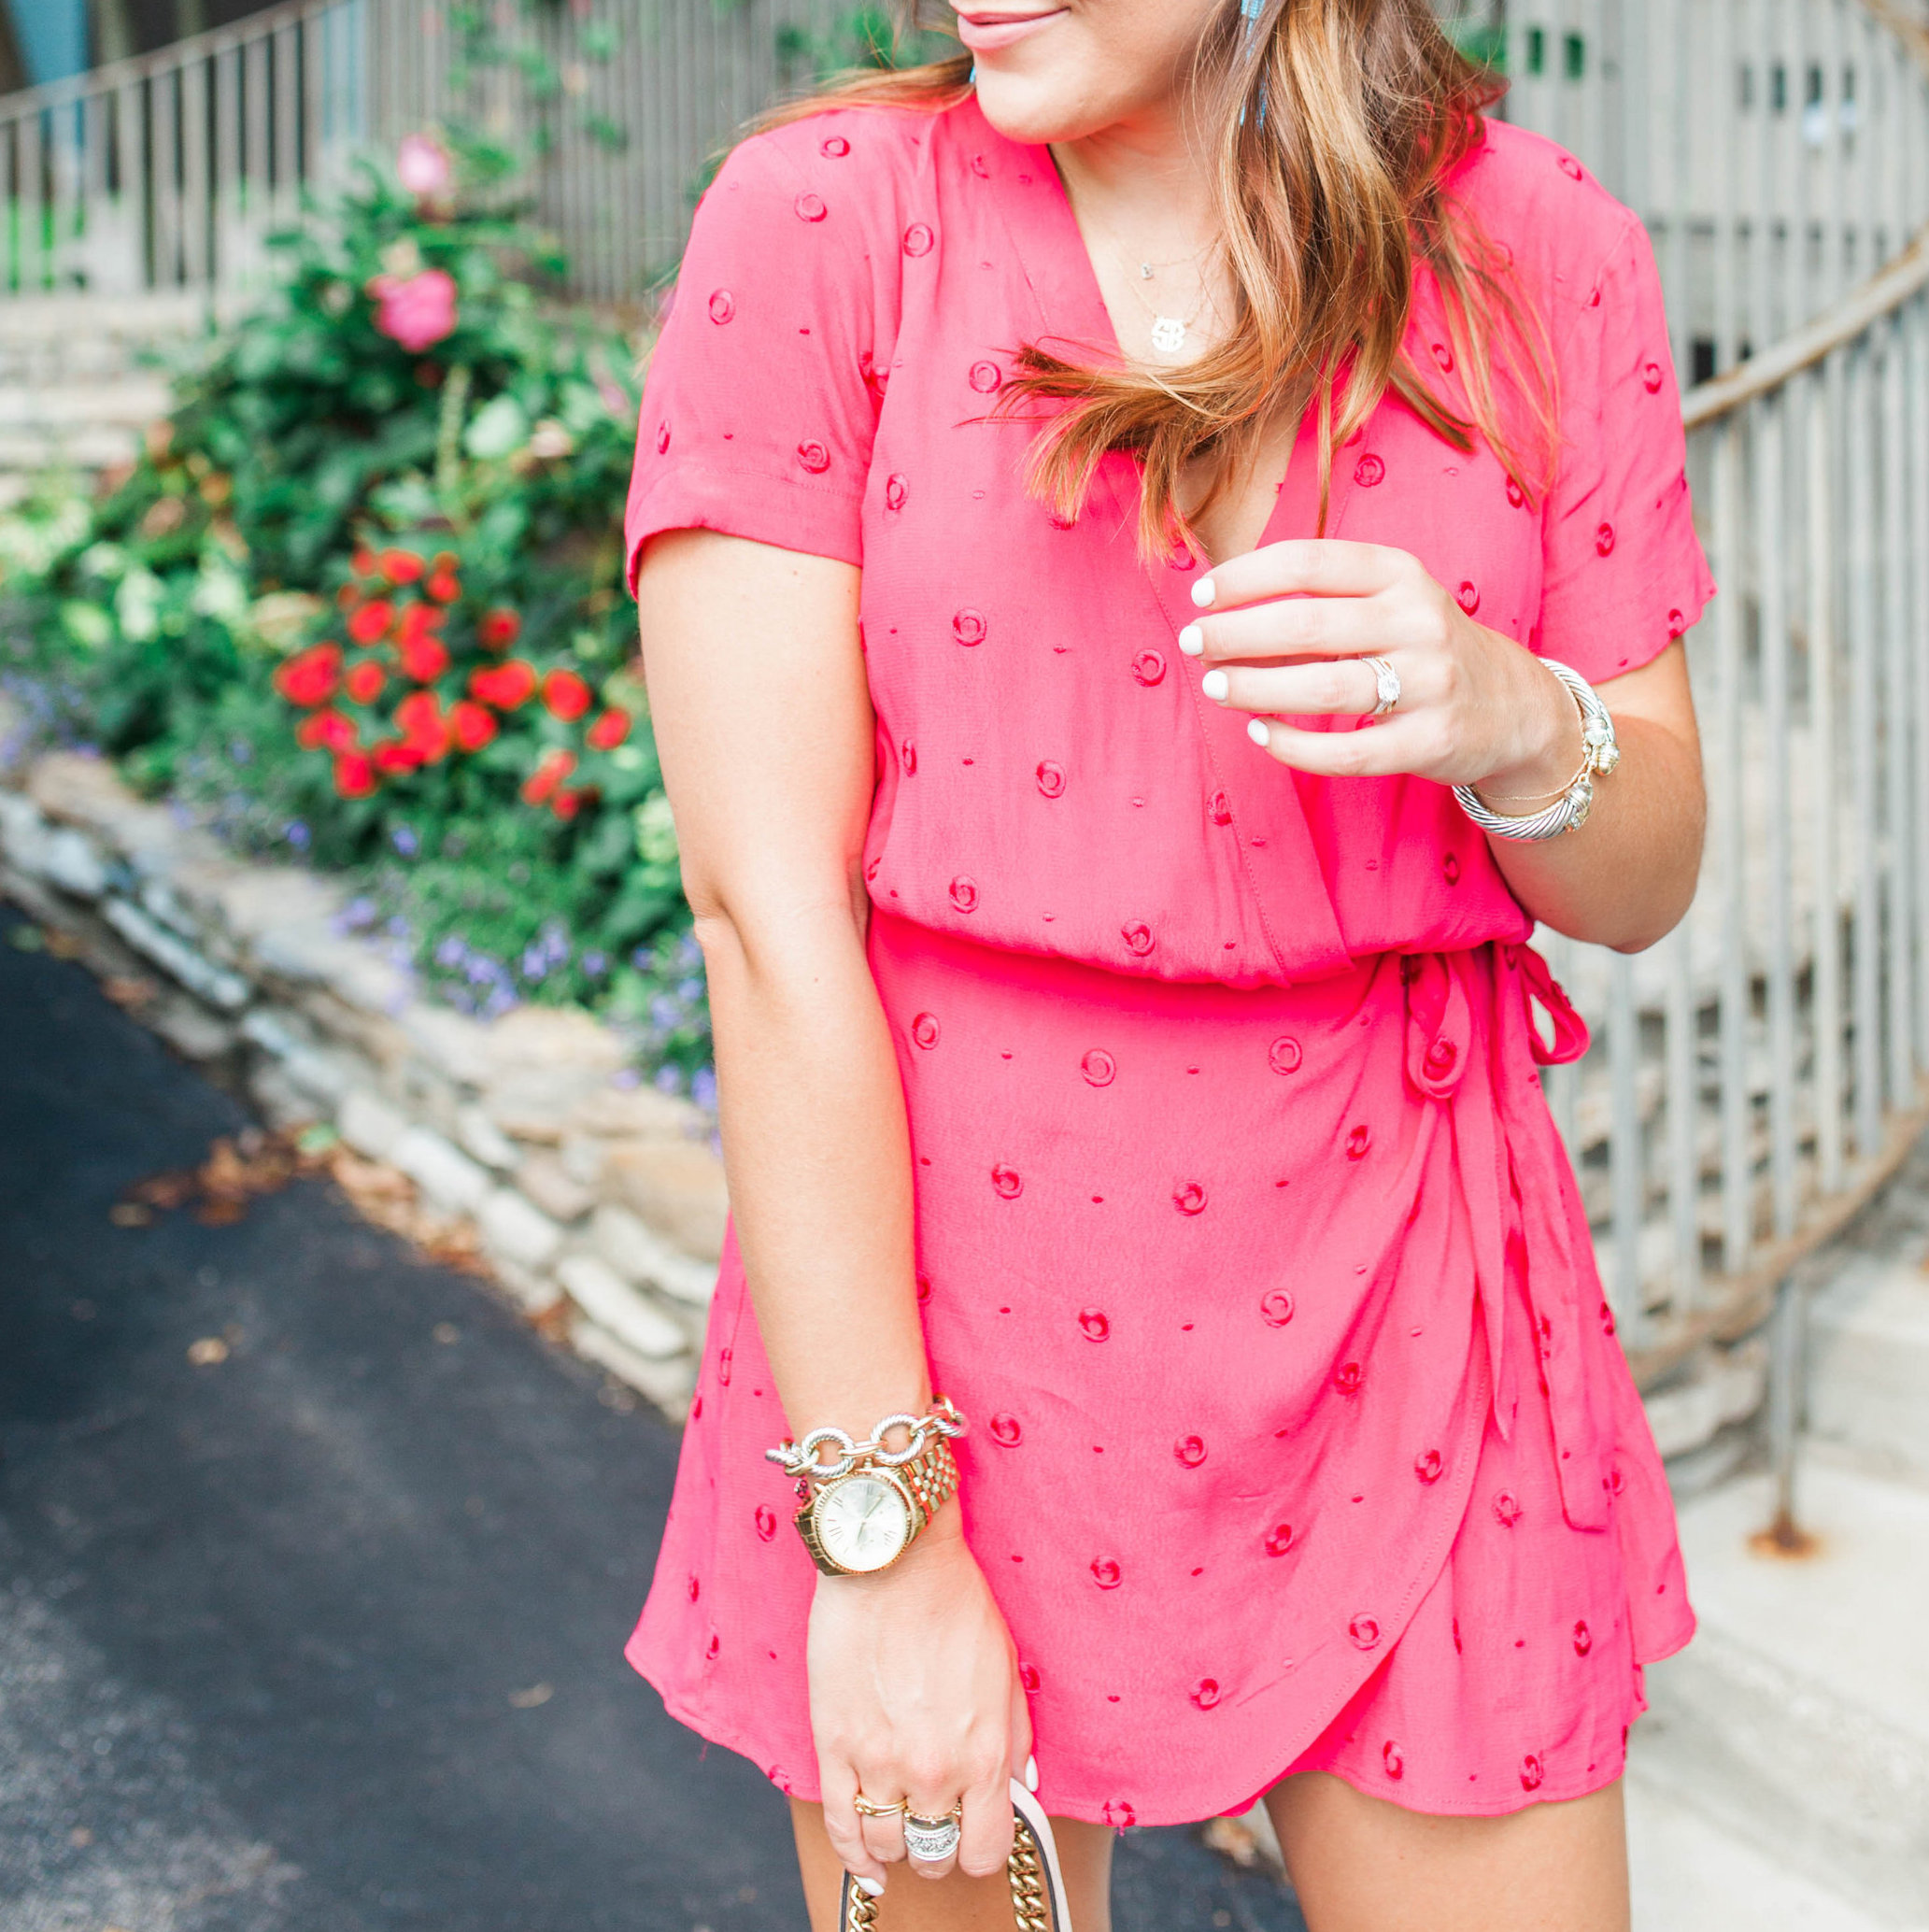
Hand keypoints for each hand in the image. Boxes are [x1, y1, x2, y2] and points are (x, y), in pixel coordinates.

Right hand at [808, 1508, 1029, 1894]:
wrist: (893, 1559)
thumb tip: (1020, 1787)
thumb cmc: (955, 1603)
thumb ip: (1016, 1737)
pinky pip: (840, 1825)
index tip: (975, 1834)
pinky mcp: (834, 1746)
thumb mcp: (1006, 1669)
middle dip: (940, 1846)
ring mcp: (879, 1762)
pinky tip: (864, 1861)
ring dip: (898, 1844)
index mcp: (984, 1754)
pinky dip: (852, 1853)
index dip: (981, 1849)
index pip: (985, 1850)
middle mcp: (933, 1770)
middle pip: (935, 1854)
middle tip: (936, 1822)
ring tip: (901, 1823)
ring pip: (887, 1846)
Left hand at [1179, 539, 1583, 801]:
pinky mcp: (1429, 742)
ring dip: (1257, 687)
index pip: (1310, 561)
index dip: (1246, 577)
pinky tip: (1260, 733)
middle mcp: (1419, 622)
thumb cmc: (1422, 645)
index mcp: (1401, 574)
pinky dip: (1294, 745)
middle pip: (1309, 623)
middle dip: (1237, 633)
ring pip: (1324, 688)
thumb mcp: (1390, 598)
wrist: (1513, 706)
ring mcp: (1429, 684)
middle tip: (1193, 644)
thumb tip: (1223, 599)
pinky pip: (1348, 752)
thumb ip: (1323, 593)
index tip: (1201, 595)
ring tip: (1215, 686)